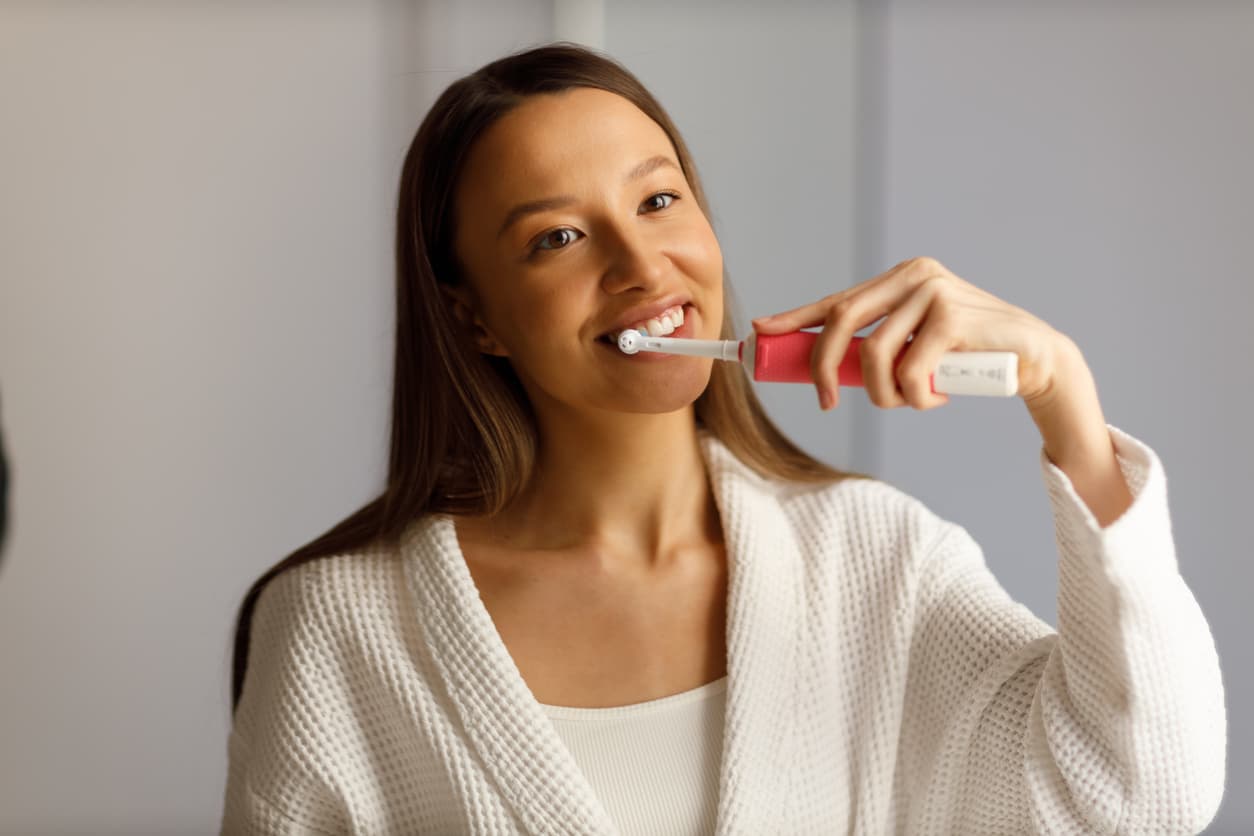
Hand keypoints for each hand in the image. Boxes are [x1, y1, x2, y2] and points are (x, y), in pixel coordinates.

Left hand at [751, 257, 1072, 411]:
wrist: (1032, 359)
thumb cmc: (965, 357)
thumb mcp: (915, 346)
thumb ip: (877, 346)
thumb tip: (823, 368)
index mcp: (899, 278)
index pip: (835, 299)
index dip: (794, 319)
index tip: (760, 335)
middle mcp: (913, 275)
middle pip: (841, 321)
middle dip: (823, 368)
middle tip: (826, 401)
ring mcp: (934, 292)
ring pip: (874, 355)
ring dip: (883, 396)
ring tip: (910, 402)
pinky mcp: (953, 318)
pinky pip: (909, 372)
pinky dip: (916, 399)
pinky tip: (937, 398)